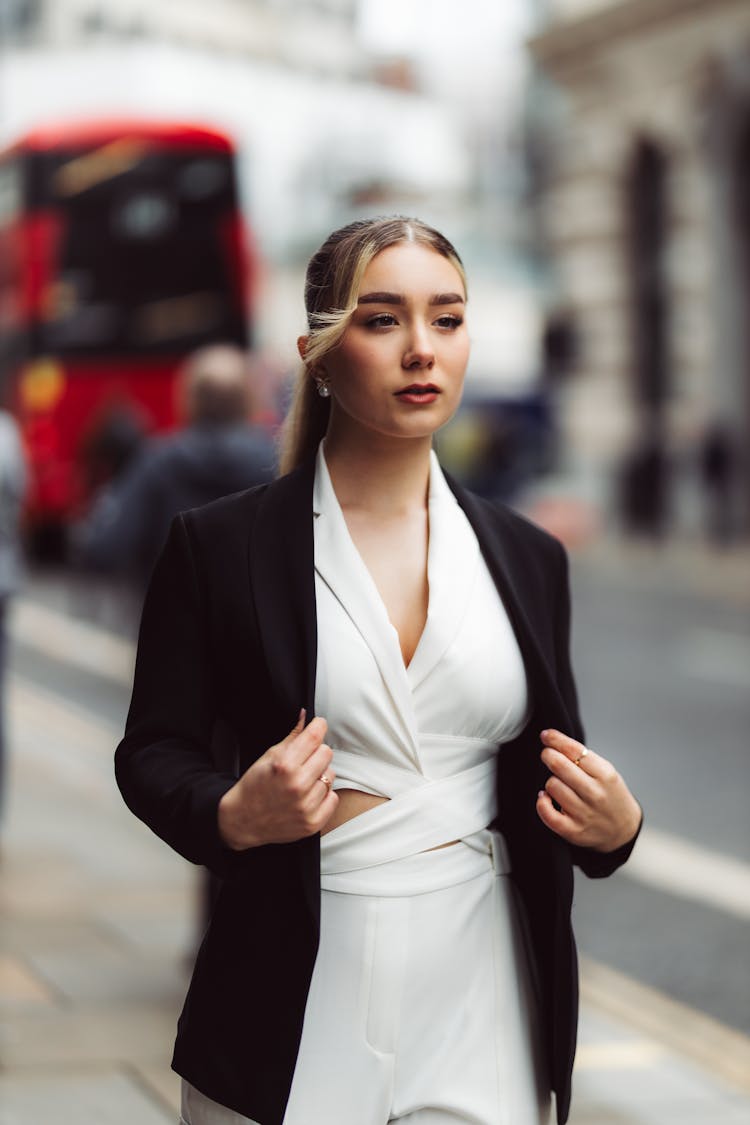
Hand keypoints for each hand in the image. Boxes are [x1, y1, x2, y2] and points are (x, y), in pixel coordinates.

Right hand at [218, 711, 338, 849]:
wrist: (243, 820)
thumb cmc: (254, 787)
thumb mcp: (268, 756)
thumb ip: (292, 737)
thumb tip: (305, 716)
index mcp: (285, 765)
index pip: (315, 736)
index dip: (318, 726)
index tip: (318, 726)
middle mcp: (297, 785)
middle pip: (327, 753)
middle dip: (316, 753)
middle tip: (304, 760)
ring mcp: (306, 806)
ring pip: (331, 775)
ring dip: (319, 776)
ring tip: (302, 782)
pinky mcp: (312, 823)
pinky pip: (333, 798)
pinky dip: (323, 796)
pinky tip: (308, 796)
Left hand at [536, 729, 641, 852]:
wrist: (623, 830)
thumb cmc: (610, 795)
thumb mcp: (606, 771)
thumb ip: (582, 757)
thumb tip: (551, 739)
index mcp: (605, 775)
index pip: (574, 750)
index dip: (555, 740)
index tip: (546, 736)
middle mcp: (595, 794)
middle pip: (559, 765)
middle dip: (548, 755)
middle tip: (547, 755)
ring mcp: (584, 813)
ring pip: (552, 785)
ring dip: (550, 782)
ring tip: (558, 784)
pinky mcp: (573, 831)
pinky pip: (547, 813)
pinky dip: (542, 803)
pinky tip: (545, 797)